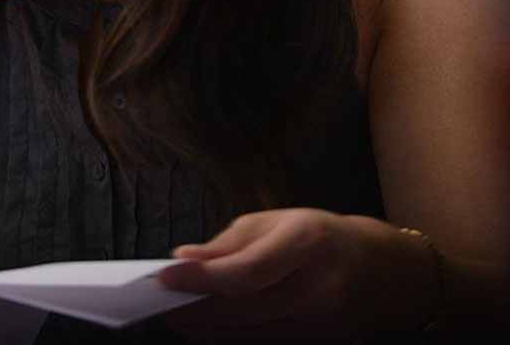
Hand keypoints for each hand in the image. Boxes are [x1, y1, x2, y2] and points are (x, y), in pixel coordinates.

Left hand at [157, 208, 439, 341]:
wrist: (393, 273)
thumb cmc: (325, 236)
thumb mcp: (280, 221)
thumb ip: (229, 242)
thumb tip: (185, 258)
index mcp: (309, 244)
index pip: (247, 272)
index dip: (201, 278)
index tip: (166, 276)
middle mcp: (320, 289)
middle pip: (243, 311)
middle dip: (194, 309)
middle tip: (161, 302)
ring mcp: (324, 326)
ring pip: (250, 337)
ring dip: (207, 329)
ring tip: (178, 315)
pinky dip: (232, 339)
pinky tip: (210, 328)